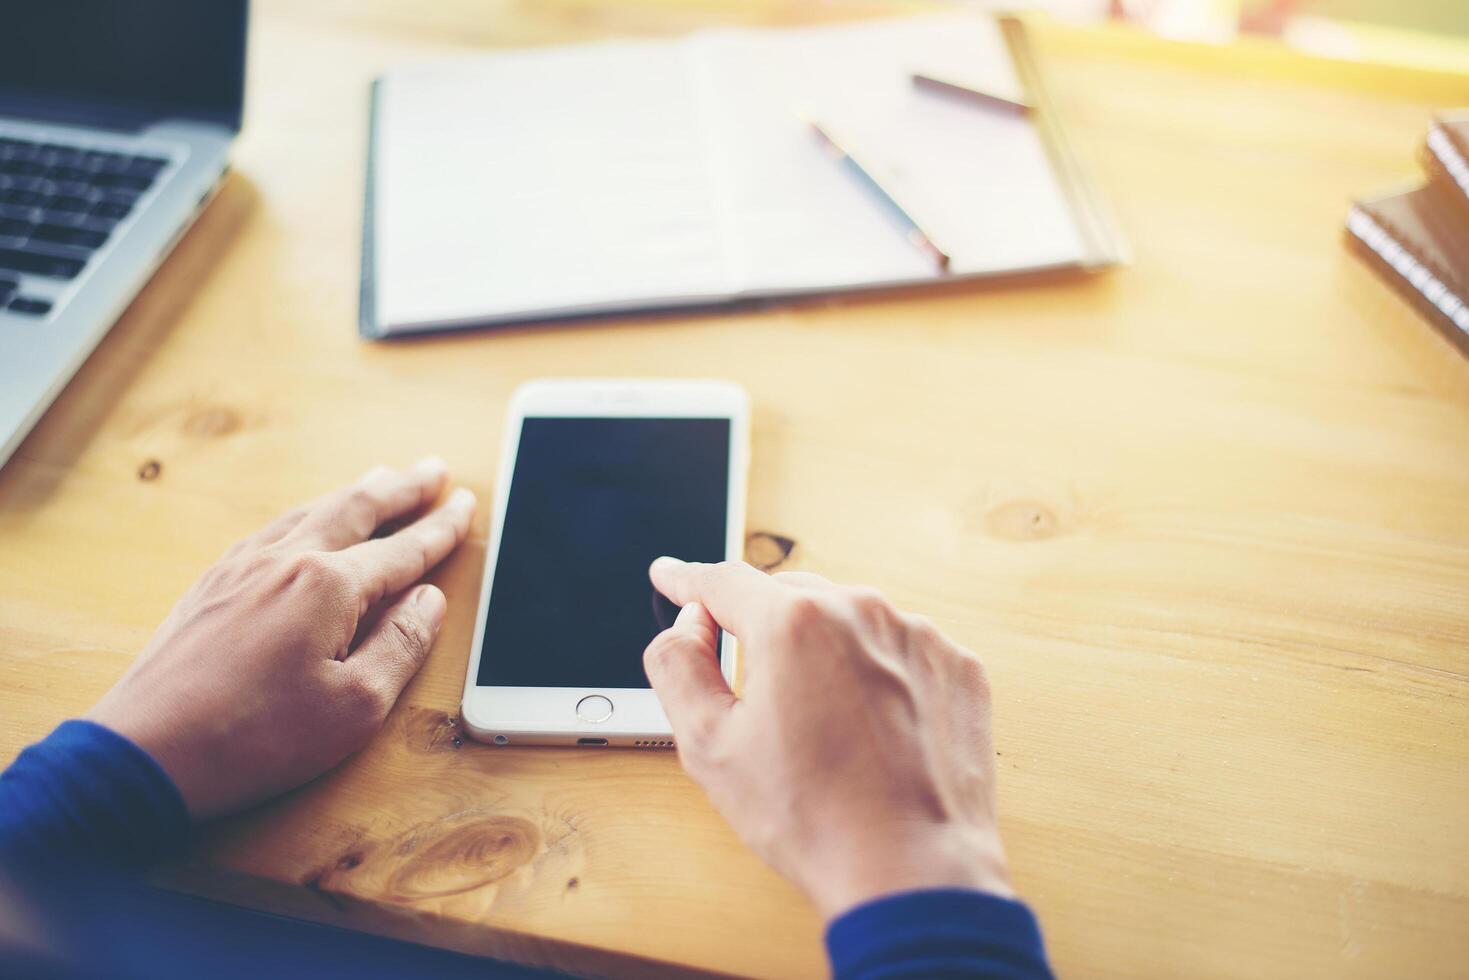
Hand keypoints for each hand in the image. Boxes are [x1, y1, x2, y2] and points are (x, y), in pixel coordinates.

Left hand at [88, 459, 474, 818]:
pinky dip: (307, 513)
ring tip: (380, 479)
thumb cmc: (253, 739)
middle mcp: (284, 560)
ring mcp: (240, 568)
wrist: (145, 753)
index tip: (465, 504)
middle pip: (356, 509)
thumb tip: (428, 601)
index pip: (402, 550)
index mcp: (327, 586)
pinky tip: (306, 520)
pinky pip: (272, 528)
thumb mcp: (355, 707)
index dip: (440, 528)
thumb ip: (401, 646)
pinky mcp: (210, 586)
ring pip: (311, 511)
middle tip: (433, 469)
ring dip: (354, 493)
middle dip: (402, 488)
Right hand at [643, 558, 1012, 920]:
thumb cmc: (814, 818)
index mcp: (793, 622)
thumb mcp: (709, 746)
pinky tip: (870, 730)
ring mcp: (917, 635)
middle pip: (788, 596)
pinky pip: (898, 650)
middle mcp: (860, 611)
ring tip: (821, 727)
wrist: (914, 870)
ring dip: (823, 653)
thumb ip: (677, 666)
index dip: (688, 580)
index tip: (671, 575)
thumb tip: (688, 624)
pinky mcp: (956, 665)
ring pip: (847, 620)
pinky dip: (877, 674)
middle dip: (760, 628)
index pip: (724, 581)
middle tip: (750, 687)